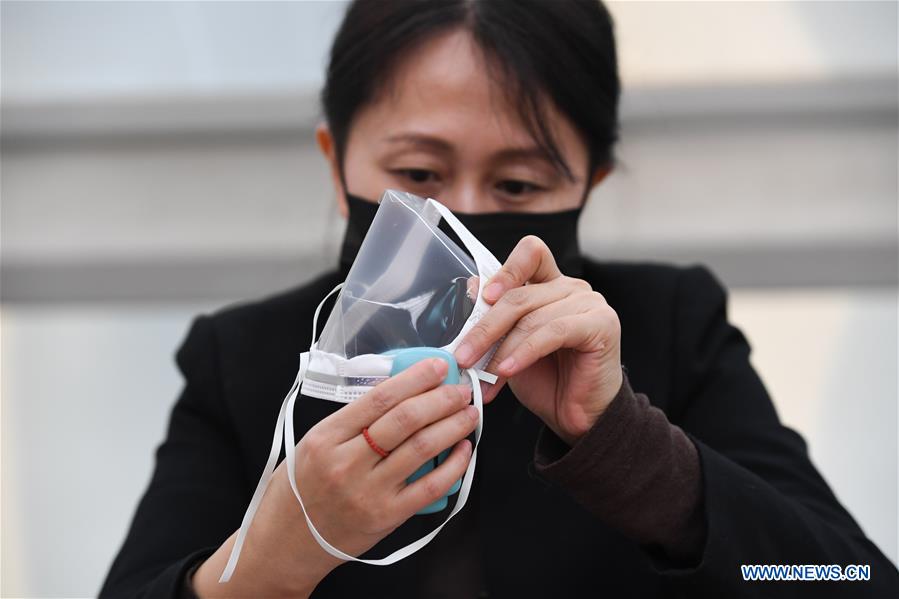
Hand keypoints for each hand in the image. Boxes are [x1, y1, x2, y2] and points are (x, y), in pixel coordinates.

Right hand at [192, 358, 477, 597]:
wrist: (285, 545)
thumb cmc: (298, 491)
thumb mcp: (312, 445)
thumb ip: (350, 423)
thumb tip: (398, 393)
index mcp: (326, 438)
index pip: (379, 398)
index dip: (414, 378)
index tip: (437, 366)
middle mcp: (346, 463)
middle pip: (405, 419)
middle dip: (440, 399)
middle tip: (460, 389)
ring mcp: (368, 492)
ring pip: (422, 448)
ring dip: (453, 426)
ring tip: (469, 413)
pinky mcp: (386, 517)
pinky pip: (430, 487)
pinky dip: (453, 466)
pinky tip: (464, 451)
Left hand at [454, 236, 622, 446]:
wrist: (578, 416)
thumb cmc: (546, 380)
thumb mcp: (509, 347)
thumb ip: (495, 319)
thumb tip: (470, 289)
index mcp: (550, 284)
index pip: (530, 253)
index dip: (506, 270)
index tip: (484, 298)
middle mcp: (571, 288)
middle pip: (520, 294)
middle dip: (486, 328)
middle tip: (464, 355)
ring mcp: (589, 303)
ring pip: (532, 317)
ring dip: (502, 350)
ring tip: (484, 375)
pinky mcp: (601, 324)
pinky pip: (553, 332)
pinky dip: (525, 352)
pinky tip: (507, 371)